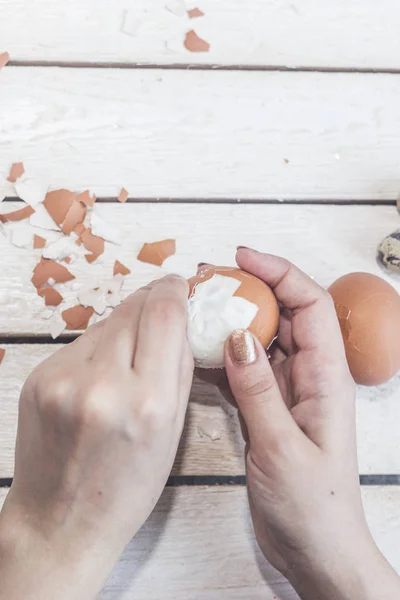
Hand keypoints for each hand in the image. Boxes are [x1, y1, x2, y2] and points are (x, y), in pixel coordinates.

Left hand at [0, 275, 193, 599]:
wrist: (59, 521)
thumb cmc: (125, 489)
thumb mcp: (172, 433)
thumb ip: (179, 368)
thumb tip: (179, 319)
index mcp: (148, 403)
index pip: (164, 314)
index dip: (173, 290)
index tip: (178, 283)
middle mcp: (103, 385)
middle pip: (133, 308)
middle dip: (151, 301)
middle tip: (162, 304)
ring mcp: (63, 379)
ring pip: (105, 322)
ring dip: (124, 327)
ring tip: (129, 357)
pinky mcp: (39, 378)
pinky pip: (80, 344)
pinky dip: (97, 348)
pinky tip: (100, 375)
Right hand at [224, 248, 399, 599]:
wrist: (316, 550)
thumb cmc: (313, 505)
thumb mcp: (281, 447)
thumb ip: (259, 389)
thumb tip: (238, 335)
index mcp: (326, 377)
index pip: (310, 305)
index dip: (280, 273)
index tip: (243, 258)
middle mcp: (309, 376)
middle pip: (284, 315)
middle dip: (250, 289)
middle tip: (208, 279)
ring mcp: (287, 391)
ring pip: (260, 340)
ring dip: (232, 321)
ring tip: (196, 307)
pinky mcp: (268, 408)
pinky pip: (245, 371)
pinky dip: (222, 357)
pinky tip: (195, 352)